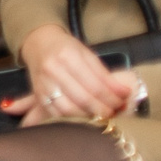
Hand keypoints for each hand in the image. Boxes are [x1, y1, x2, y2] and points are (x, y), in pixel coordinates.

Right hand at [4, 24, 139, 121]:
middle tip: (114, 112)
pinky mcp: (37, 93)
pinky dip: (71, 116)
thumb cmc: (66, 48)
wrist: (39, 44)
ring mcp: (43, 83)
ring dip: (88, 114)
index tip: (122, 102)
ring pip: (69, 109)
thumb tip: (123, 93)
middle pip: (83, 99)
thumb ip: (104, 75)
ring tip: (99, 113)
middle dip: (103, 109)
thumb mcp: (87, 55)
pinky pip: (56, 112)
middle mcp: (52, 70)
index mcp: (68, 56)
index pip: (95, 85)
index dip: (111, 98)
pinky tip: (81, 111)